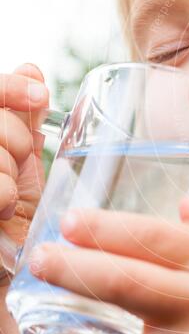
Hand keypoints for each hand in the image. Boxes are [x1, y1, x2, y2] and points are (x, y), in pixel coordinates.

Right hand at [0, 64, 47, 244]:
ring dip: (8, 171)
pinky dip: (4, 195)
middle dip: (14, 139)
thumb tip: (29, 69)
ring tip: (8, 194)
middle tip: (17, 165)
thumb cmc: (15, 217)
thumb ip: (23, 118)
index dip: (10, 87)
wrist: (14, 264)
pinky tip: (2, 211)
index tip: (40, 94)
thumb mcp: (22, 161)